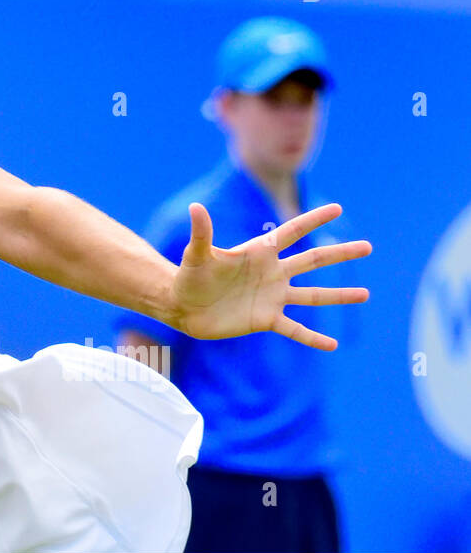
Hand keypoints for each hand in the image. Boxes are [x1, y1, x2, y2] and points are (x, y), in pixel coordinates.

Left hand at [167, 202, 370, 349]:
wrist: (183, 307)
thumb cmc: (189, 276)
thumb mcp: (196, 254)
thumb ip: (202, 233)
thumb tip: (195, 207)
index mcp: (259, 252)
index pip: (291, 232)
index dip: (313, 219)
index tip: (337, 208)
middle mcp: (272, 273)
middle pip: (313, 260)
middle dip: (340, 254)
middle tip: (368, 246)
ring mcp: (272, 297)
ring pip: (312, 295)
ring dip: (338, 295)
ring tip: (366, 295)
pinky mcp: (266, 319)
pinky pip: (295, 329)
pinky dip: (313, 338)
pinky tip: (333, 346)